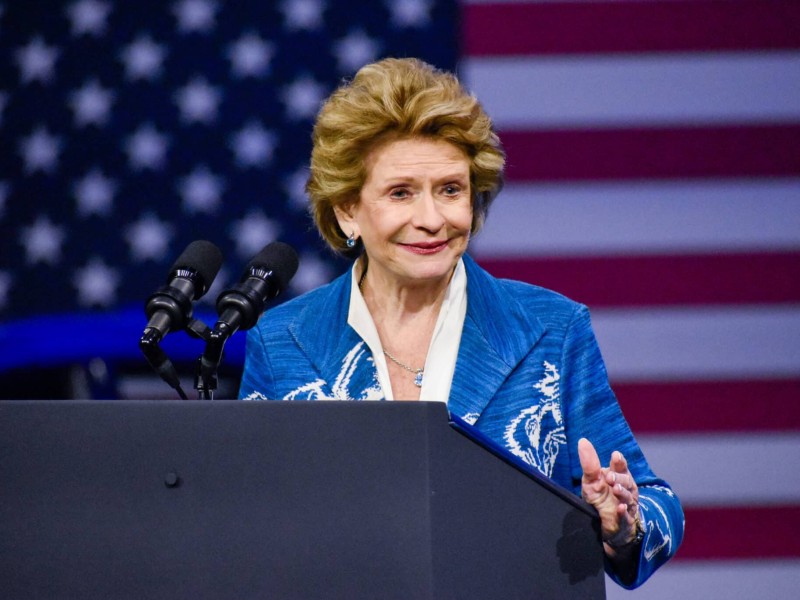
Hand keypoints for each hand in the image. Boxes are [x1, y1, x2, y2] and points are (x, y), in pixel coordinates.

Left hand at [578, 437, 640, 553]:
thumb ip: (589, 463)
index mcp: (618, 476)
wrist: (606, 524)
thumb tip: (582, 441)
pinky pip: (626, 516)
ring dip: (622, 493)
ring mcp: (627, 505)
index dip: (619, 461)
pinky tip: (620, 508)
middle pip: (626, 480)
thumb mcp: (592, 480)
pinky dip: (624, 513)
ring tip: (615, 489)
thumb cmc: (600, 497)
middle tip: (610, 477)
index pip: (621, 466)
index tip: (615, 455)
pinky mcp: (625, 521)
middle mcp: (626, 489)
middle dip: (619, 478)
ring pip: (628, 497)